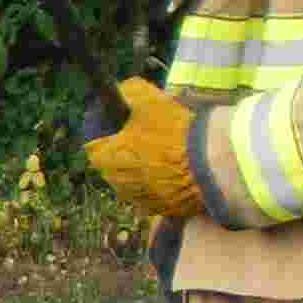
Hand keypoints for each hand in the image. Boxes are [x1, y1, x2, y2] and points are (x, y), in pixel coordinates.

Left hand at [82, 78, 203, 219]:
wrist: (210, 163)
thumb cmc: (174, 130)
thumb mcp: (149, 99)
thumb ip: (129, 92)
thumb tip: (123, 90)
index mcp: (107, 158)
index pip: (92, 147)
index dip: (104, 135)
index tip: (117, 129)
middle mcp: (117, 184)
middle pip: (112, 167)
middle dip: (122, 155)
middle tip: (143, 141)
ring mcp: (140, 200)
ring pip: (133, 184)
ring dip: (142, 172)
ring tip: (163, 158)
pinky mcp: (163, 211)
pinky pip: (155, 197)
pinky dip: (161, 187)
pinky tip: (177, 174)